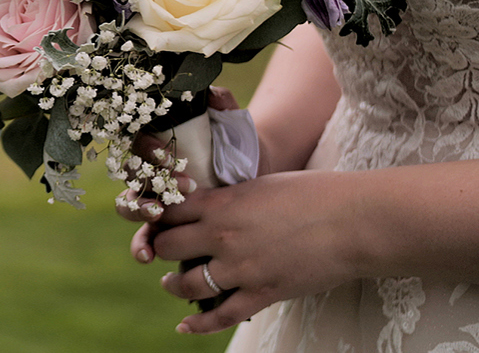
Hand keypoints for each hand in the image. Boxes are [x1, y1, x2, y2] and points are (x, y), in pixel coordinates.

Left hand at [133, 170, 357, 333]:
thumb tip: (210, 205)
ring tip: (170, 283)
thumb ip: (228, 198)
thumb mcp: (258, 185)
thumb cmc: (311, 194)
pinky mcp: (261, 294)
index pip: (168, 210)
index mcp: (221, 203)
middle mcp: (222, 235)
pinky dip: (198, 325)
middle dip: (161, 249)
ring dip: (172, 285)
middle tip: (161, 252)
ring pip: (186, 284)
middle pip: (167, 247)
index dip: (159, 215)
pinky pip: (219, 316)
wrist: (352, 221)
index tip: (158, 220)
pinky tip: (184, 326)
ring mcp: (240, 268)